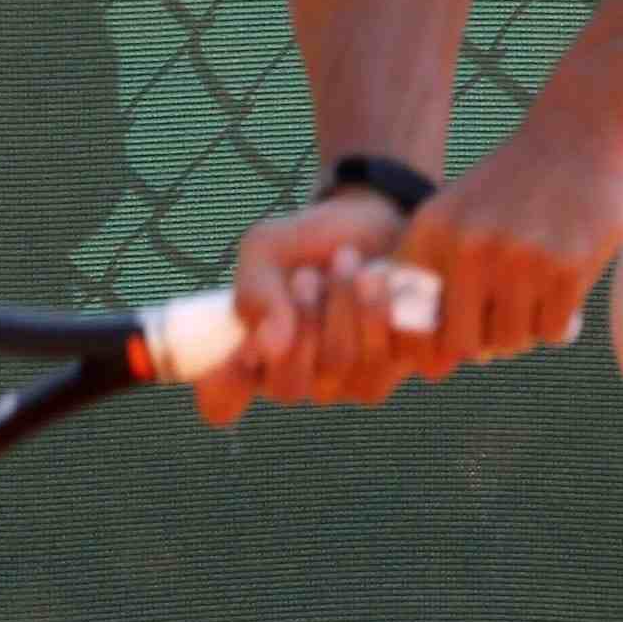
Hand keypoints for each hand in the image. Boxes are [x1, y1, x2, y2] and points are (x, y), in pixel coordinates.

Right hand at [189, 188, 422, 429]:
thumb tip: (268, 346)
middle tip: (307, 275)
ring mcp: (352, 380)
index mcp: (256, 357)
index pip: (220, 401)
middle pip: (288, 386)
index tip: (237, 350)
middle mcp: (302, 380)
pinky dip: (382, 308)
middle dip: (298, 322)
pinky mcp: (402, 365)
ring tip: (347, 259)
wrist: (376, 220)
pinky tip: (383, 277)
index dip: (221, 387)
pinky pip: (387, 357)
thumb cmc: (311, 241)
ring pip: (340, 366)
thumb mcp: (268, 249)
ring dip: (341, 304)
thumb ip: (257, 293)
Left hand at [391, 103, 622, 377]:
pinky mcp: (566, 268)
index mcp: (433, 233)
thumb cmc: (518, 182)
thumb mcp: (460, 211)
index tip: (452, 333)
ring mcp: (518, 260)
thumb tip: (431, 364)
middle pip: (461, 342)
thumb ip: (436, 274)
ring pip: (509, 340)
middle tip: (500, 321)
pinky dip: (556, 320)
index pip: (410, 323)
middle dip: (481, 341)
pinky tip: (561, 289)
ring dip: (522, 329)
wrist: (584, 130)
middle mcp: (468, 248)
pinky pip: (550, 331)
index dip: (428, 343)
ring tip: (532, 299)